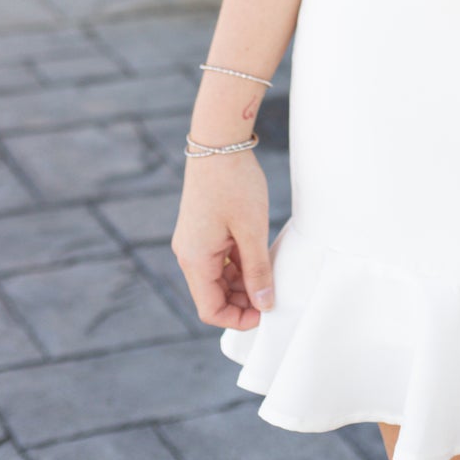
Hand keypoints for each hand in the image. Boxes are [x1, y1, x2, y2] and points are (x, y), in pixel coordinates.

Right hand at [171, 152, 273, 330]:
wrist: (218, 141)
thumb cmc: (235, 183)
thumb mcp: (252, 229)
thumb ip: (257, 270)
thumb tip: (264, 304)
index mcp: (195, 259)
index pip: (210, 310)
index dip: (238, 319)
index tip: (265, 312)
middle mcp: (188, 254)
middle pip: (213, 295)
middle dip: (242, 301)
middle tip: (272, 292)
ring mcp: (194, 240)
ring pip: (217, 277)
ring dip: (241, 281)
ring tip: (269, 272)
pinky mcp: (202, 229)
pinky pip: (218, 258)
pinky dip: (237, 263)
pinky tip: (259, 255)